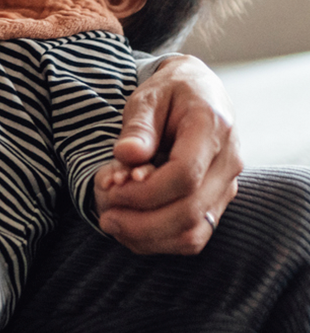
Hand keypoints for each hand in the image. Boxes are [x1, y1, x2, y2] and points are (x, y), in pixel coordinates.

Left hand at [97, 55, 241, 253]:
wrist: (199, 92)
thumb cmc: (170, 93)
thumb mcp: (148, 96)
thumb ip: (139, 126)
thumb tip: (127, 155)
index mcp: (213, 128)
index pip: (184, 175)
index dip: (144, 191)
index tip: (110, 186)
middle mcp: (228, 163)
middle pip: (189, 212)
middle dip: (140, 221)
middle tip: (104, 214)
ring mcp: (226, 186)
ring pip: (194, 233)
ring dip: (148, 236)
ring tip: (112, 222)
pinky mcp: (217, 202)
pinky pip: (194, 235)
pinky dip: (160, 240)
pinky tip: (129, 227)